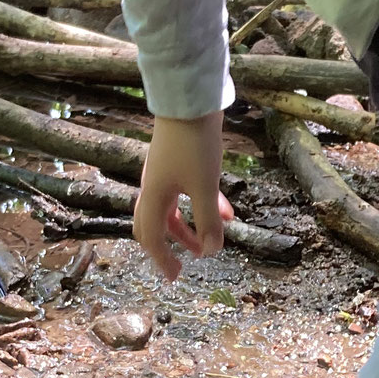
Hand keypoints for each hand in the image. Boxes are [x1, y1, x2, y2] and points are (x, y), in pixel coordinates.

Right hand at [134, 111, 234, 280]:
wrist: (190, 100)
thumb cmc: (193, 144)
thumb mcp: (205, 186)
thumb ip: (209, 221)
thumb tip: (212, 251)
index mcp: (154, 196)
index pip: (151, 237)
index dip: (162, 260)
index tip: (175, 277)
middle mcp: (154, 187)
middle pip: (156, 225)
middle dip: (171, 245)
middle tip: (185, 262)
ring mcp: (166, 174)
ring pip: (174, 209)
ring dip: (191, 227)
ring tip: (212, 239)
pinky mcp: (180, 162)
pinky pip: (188, 192)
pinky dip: (203, 205)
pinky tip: (227, 211)